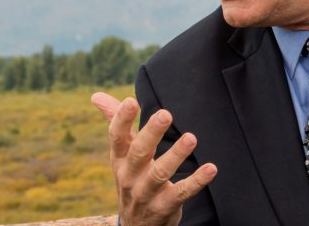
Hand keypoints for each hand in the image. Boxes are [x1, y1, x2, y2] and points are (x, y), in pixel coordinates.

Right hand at [91, 92, 217, 225]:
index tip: (131, 101)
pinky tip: (211, 168)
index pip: (117, 137)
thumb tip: (96, 96)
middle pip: (139, 152)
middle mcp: (129, 176)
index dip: (122, 120)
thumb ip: (115, 123)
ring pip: (160, 173)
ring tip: (191, 137)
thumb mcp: (121, 154)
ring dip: (176, 155)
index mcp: (119, 159)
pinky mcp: (164, 206)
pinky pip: (181, 193)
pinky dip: (196, 181)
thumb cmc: (131, 177)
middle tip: (165, 114)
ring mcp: (146, 193)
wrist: (135, 225)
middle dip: (152, 133)